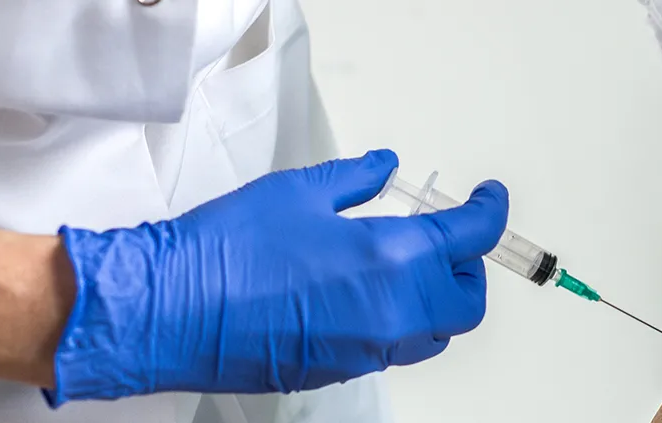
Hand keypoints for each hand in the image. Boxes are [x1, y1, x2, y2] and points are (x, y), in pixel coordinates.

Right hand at [46, 150, 508, 405]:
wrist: (171, 312)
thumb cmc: (228, 251)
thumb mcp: (300, 192)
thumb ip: (356, 179)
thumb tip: (385, 168)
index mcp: (394, 258)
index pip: (474, 236)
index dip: (490, 210)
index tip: (488, 197)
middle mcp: (396, 311)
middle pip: (468, 299)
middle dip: (468, 267)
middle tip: (447, 238)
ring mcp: (372, 348)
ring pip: (436, 332)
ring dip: (436, 299)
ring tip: (407, 266)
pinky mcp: (345, 368)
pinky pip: (395, 348)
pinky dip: (399, 321)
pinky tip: (365, 294)